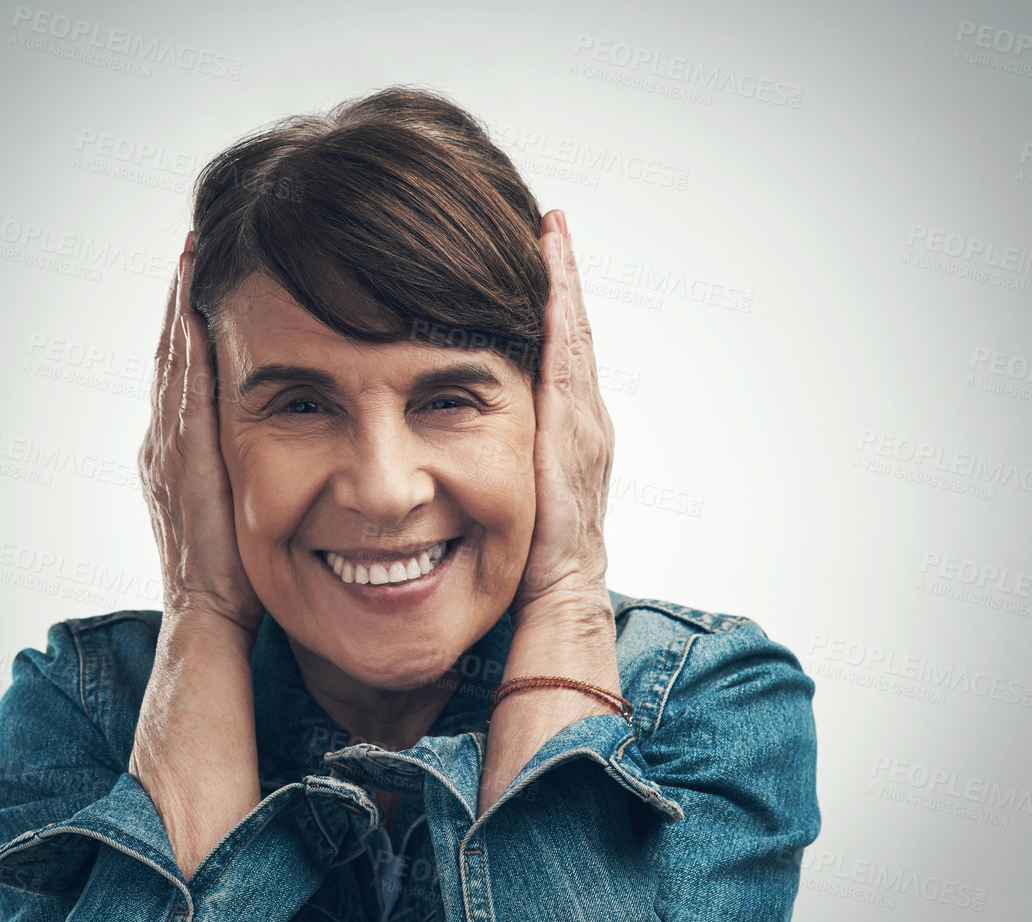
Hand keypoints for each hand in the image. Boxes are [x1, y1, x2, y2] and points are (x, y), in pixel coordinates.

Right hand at [138, 233, 262, 635]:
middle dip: (182, 298)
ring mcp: (168, 447)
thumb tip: (303, 439)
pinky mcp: (182, 458)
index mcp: (181, 453)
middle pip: (173, 354)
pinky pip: (183, 388)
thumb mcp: (252, 511)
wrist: (210, 617)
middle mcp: (166, 442)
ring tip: (193, 253)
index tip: (207, 277)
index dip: (194, 324)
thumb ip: (262, 471)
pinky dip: (186, 343)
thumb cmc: (240, 578)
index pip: (189, 374)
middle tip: (197, 244)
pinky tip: (195, 304)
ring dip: (181, 305)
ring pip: (173, 361)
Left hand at [512, 209, 613, 621]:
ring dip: (561, 281)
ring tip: (551, 230)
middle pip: (571, 332)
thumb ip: (493, 459)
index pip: (558, 354)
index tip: (538, 254)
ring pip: (572, 335)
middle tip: (550, 221)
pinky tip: (549, 279)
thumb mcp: (507, 494)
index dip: (550, 304)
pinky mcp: (572, 428)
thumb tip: (447, 437)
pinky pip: (565, 357)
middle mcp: (584, 416)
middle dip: (562, 276)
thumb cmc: (527, 556)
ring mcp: (584, 419)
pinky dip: (559, 314)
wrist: (558, 590)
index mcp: (568, 430)